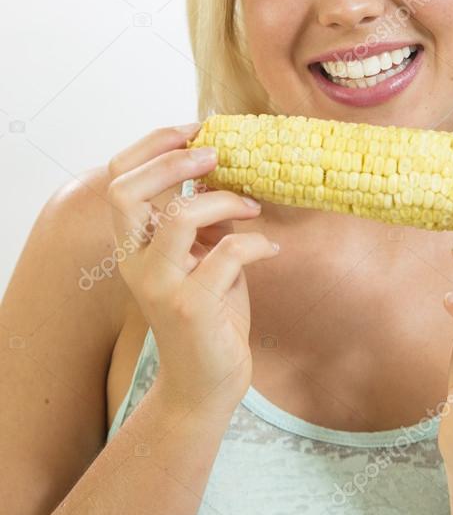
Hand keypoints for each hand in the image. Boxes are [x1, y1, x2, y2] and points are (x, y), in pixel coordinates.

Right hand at [106, 123, 280, 415]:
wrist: (206, 384)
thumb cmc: (209, 314)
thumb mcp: (200, 256)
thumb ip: (201, 217)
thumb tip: (221, 168)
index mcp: (134, 245)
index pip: (119, 180)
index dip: (153, 145)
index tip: (195, 130)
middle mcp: (135, 263)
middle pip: (128, 191)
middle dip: (174, 162)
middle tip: (216, 155)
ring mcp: (160, 286)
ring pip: (182, 216)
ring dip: (226, 201)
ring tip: (254, 209)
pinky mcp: (191, 307)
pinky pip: (228, 252)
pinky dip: (257, 242)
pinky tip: (271, 249)